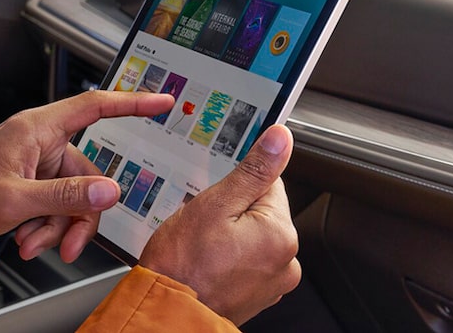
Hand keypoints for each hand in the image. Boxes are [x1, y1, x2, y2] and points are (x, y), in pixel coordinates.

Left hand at [0, 91, 174, 262]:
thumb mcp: (15, 200)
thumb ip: (66, 196)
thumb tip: (109, 191)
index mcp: (37, 129)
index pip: (95, 106)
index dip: (133, 103)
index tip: (163, 102)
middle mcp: (40, 143)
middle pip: (87, 174)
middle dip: (77, 215)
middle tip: (66, 245)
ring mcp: (35, 165)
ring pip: (73, 197)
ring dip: (57, 227)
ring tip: (30, 243)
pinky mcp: (29, 185)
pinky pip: (56, 207)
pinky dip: (46, 228)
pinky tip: (25, 239)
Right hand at [138, 125, 300, 325]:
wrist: (165, 314)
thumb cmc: (183, 266)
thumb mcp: (215, 205)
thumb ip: (253, 171)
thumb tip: (280, 138)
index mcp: (281, 234)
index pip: (269, 184)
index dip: (236, 185)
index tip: (216, 195)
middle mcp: (286, 261)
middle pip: (261, 213)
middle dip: (232, 212)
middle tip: (203, 225)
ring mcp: (272, 283)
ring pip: (251, 238)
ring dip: (229, 237)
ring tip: (202, 247)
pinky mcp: (256, 296)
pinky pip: (245, 262)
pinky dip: (227, 259)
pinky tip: (206, 263)